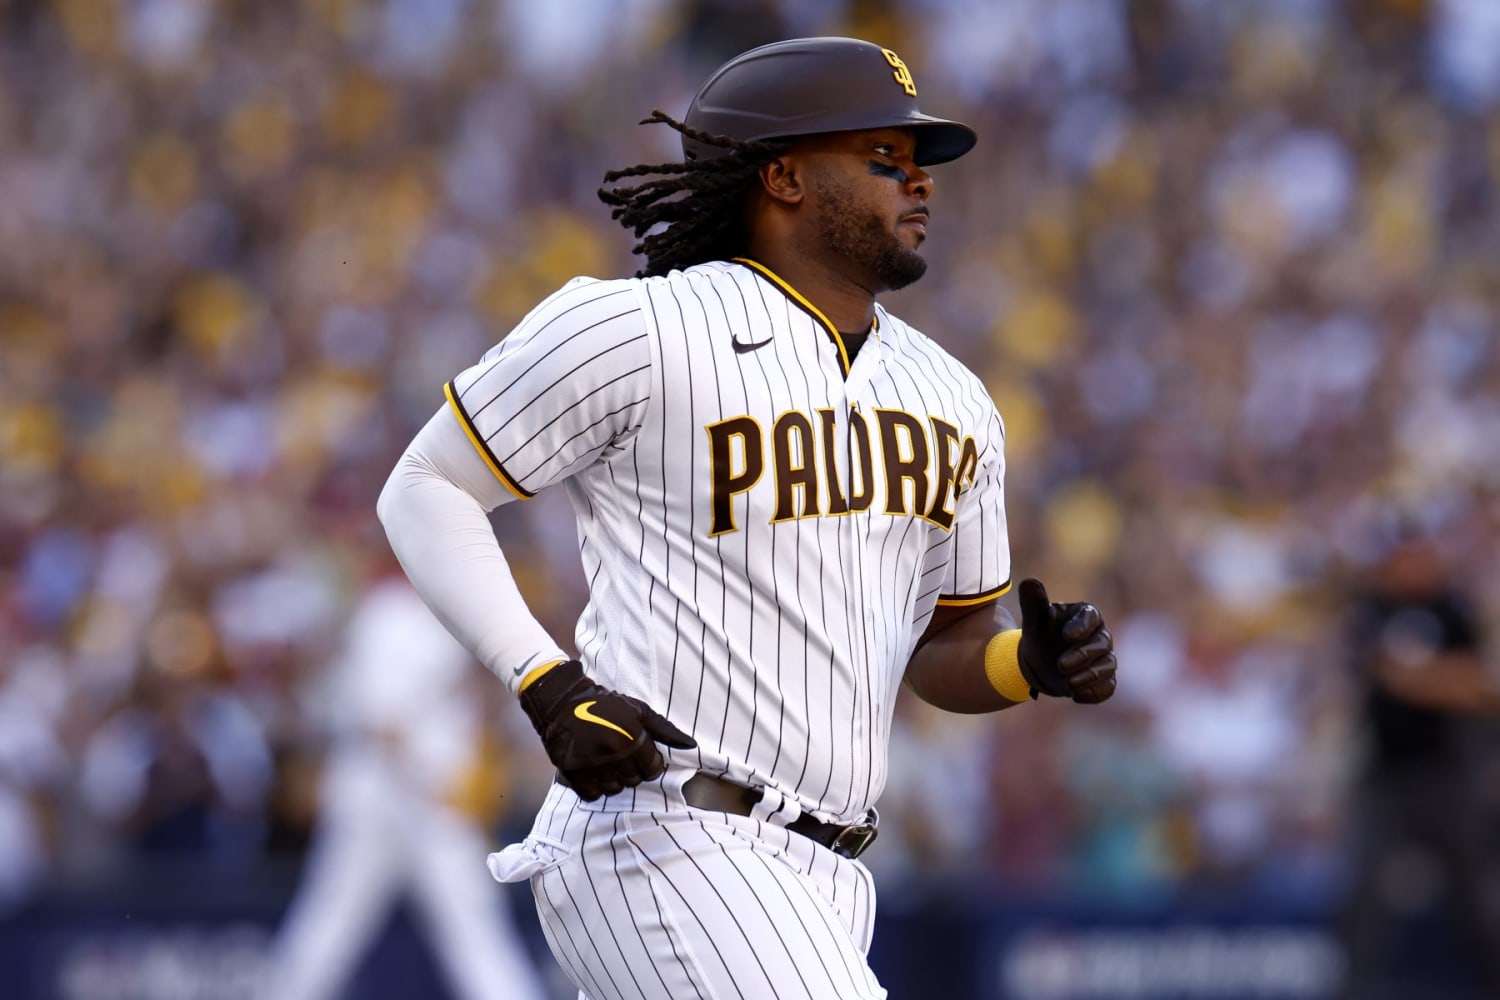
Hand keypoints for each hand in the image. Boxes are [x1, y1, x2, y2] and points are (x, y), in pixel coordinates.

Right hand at [518, 660, 696, 799]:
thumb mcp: (639, 711)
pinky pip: (592, 794)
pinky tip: (592, 772)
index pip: (652, 769)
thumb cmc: (606, 706)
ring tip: (606, 763)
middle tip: (620, 757)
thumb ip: (665, 730)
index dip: (648, 764)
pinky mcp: (572, 771)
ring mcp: (592, 762)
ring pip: (613, 790)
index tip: (639, 756)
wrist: (563, 702)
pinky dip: (593, 788)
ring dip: (612, 781)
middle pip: (633, 781)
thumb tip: (692, 746)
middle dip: (630, 772)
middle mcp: (614, 751)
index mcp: (633, 736)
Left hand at [1016, 578, 1116, 703]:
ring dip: (1089, 677)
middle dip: (1083, 656)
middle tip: (1060, 665)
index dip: (1082, 626)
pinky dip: (1095, 693)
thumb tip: (1028, 581)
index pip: (1092, 617)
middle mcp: (1099, 635)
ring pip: (1107, 667)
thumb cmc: (1040, 634)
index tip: (1066, 635)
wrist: (1038, 661)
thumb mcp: (1034, 619)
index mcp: (1086, 615)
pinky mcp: (1102, 679)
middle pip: (1102, 644)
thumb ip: (1033, 601)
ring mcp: (1103, 658)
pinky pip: (1108, 687)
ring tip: (1068, 684)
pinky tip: (1076, 696)